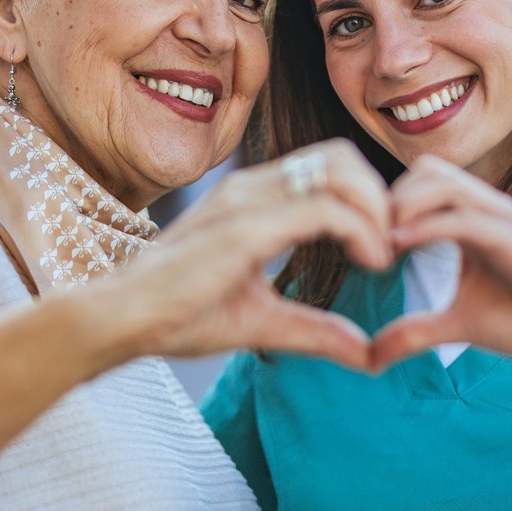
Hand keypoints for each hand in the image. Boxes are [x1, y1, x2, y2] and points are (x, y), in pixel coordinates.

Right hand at [95, 140, 393, 369]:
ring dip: (376, 210)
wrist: (120, 320)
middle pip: (340, 156)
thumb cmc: (178, 315)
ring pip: (338, 171)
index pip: (328, 167)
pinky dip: (360, 230)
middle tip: (391, 245)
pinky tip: (371, 262)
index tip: (383, 247)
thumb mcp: (263, 321)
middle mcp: (252, 187)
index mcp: (253, 199)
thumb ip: (315, 330)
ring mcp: (247, 201)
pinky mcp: (245, 227)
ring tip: (383, 255)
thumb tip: (367, 354)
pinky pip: (322, 208)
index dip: (368, 199)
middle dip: (379, 195)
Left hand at [370, 156, 511, 390]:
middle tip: (367, 238)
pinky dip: (428, 226)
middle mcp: (489, 210)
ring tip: (381, 242)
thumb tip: (370, 358)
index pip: (422, 182)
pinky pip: (466, 218)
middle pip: (428, 170)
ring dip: (403, 205)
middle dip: (389, 197)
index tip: (362, 239)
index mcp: (473, 219)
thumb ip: (415, 332)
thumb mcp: (458, 325)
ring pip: (444, 183)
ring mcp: (506, 219)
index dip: (387, 203)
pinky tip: (400, 247)